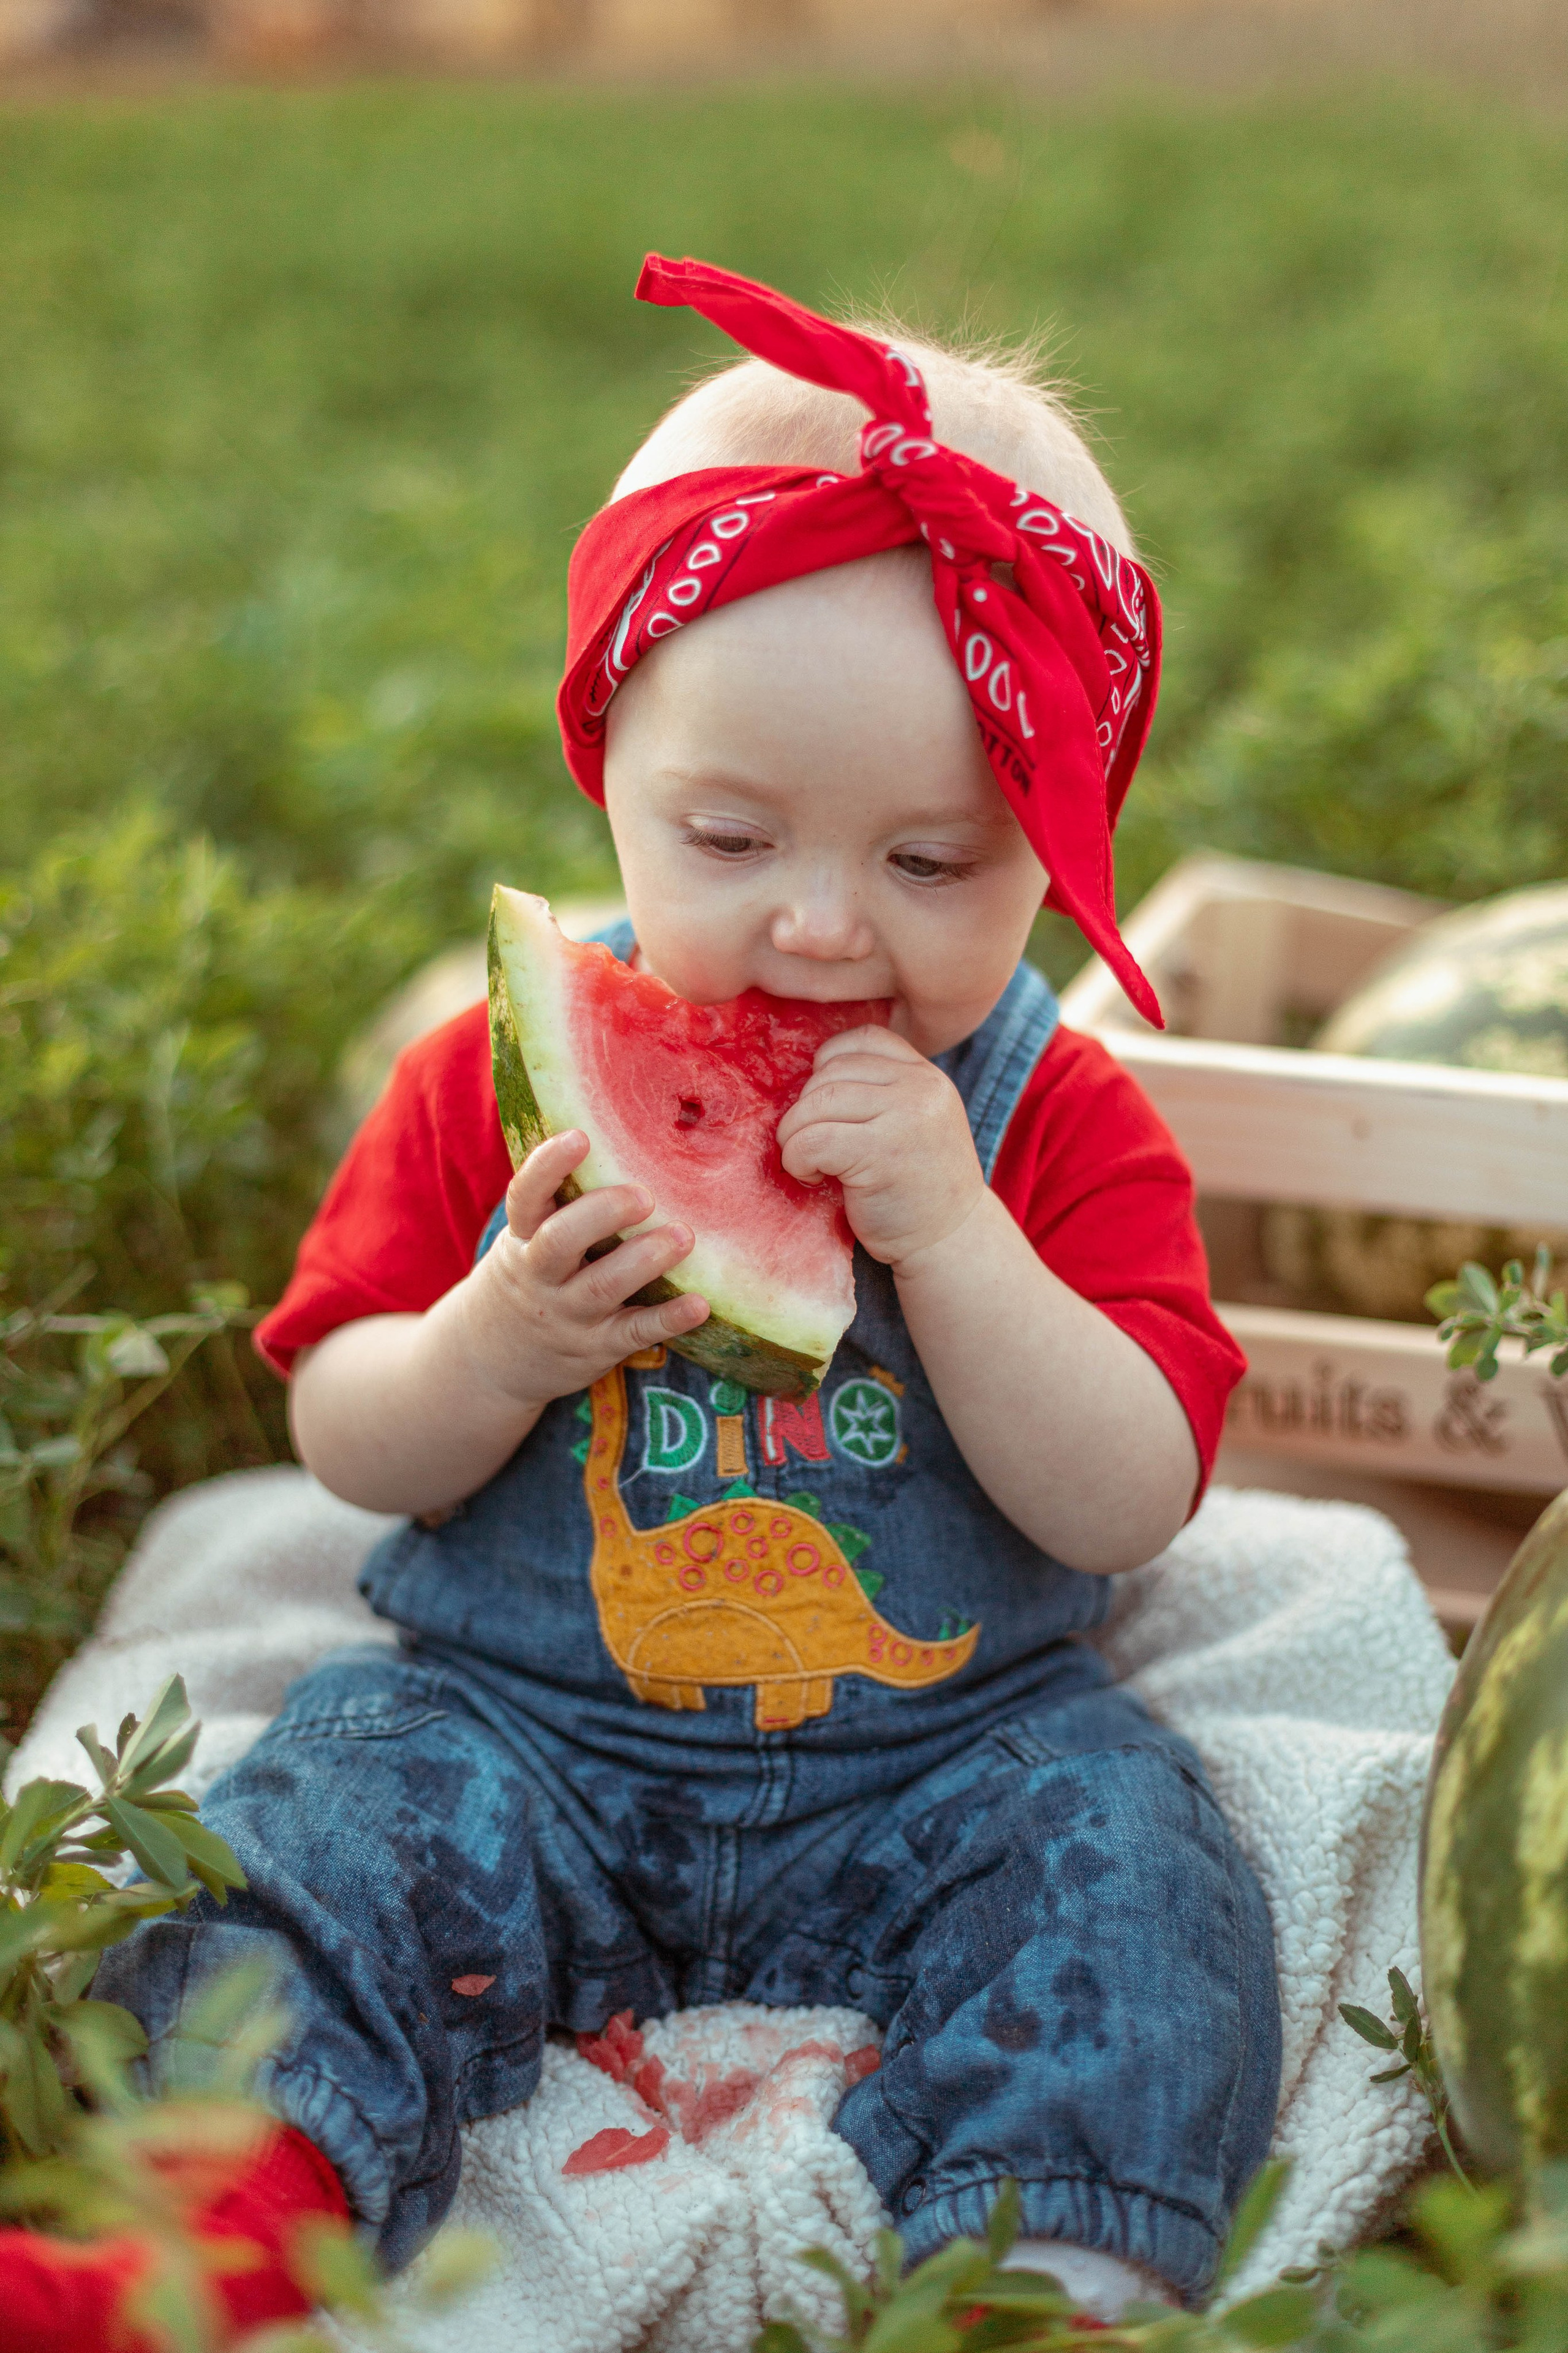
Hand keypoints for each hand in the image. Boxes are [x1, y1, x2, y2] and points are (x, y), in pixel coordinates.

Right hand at [456, 1131, 709, 1407]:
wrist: (492, 1360)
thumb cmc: (532, 1276)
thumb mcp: (529, 1239)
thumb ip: (563, 1201)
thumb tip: (620, 1129)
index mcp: (523, 1238)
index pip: (526, 1197)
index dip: (548, 1166)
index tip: (579, 1137)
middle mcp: (540, 1275)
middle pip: (560, 1242)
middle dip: (602, 1214)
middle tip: (644, 1195)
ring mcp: (568, 1313)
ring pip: (602, 1287)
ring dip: (644, 1260)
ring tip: (684, 1236)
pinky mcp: (597, 1346)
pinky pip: (634, 1332)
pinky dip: (668, 1319)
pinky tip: (700, 1304)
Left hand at [775, 1028, 984, 1271]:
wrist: (948, 1242)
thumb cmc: (915, 1187)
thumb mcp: (912, 1121)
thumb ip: (879, 1090)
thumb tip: (807, 1072)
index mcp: (926, 1074)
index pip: (862, 1040)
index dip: (828, 1065)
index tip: (826, 1107)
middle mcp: (921, 1087)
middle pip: (830, 1072)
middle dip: (804, 1109)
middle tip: (809, 1145)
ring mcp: (905, 1117)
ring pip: (815, 1103)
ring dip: (794, 1136)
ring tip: (807, 1162)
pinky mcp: (882, 1153)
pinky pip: (812, 1140)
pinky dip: (797, 1159)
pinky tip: (812, 1177)